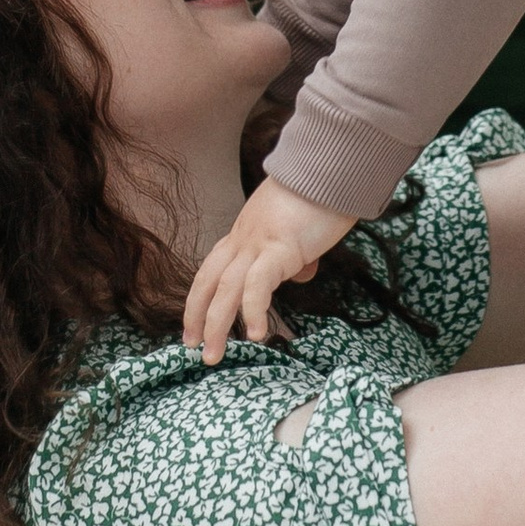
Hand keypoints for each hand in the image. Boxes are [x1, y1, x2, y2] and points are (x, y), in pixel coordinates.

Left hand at [184, 177, 351, 364]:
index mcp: (245, 233)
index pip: (212, 269)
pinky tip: (256, 334)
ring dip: (215, 325)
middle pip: (208, 281)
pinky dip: (253, 311)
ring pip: (225, 289)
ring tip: (213, 355)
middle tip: (191, 346)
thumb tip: (300, 273)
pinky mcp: (280, 248)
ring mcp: (259, 243)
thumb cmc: (322, 196)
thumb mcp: (301, 231)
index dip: (200, 297)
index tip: (194, 324)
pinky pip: (258, 285)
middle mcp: (244, 238)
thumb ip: (294, 253)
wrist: (333, 169)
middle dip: (196, 316)